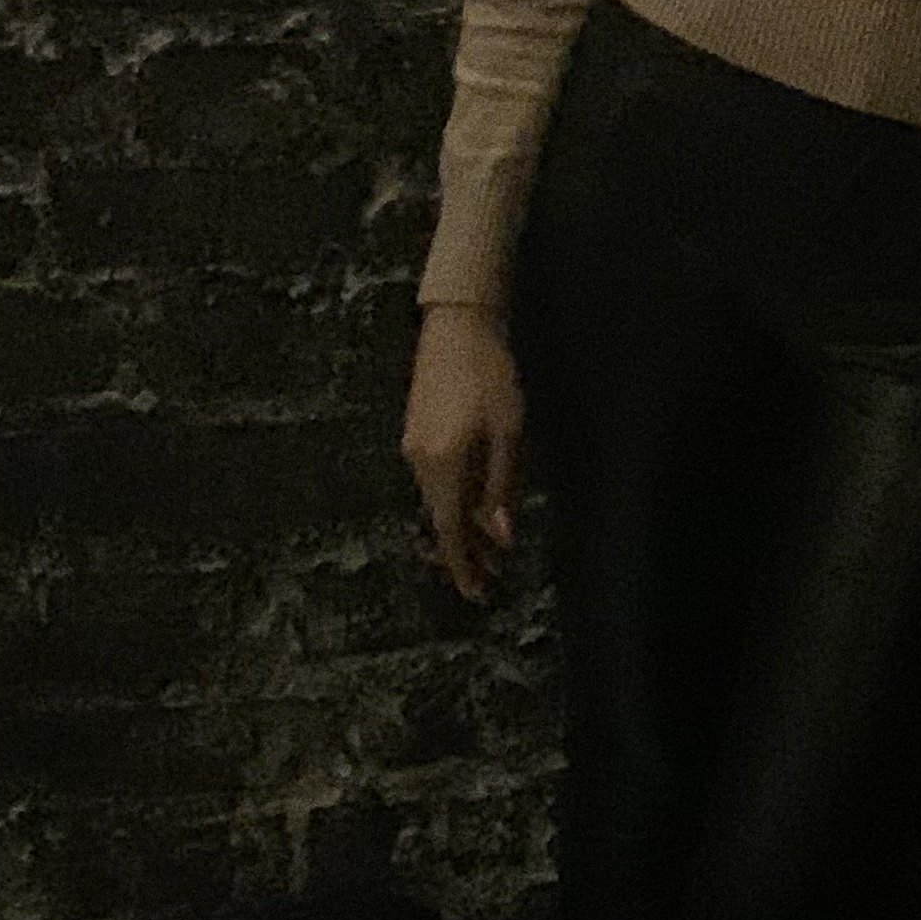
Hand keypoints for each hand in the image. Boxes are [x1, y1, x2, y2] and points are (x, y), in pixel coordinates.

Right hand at [402, 306, 524, 603]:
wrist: (457, 325)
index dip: (462, 565)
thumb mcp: (507, 433)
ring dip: (463, 522)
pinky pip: (436, 477)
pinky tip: (477, 500)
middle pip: (442, 518)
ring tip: (492, 544)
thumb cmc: (490, 376)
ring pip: (439, 498)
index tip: (475, 594)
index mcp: (441, 466)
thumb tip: (499, 536)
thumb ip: (501, 486)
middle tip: (493, 575)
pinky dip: (456, 496)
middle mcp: (419, 462)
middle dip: (466, 549)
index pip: (450, 530)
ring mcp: (413, 445)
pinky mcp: (416, 430)